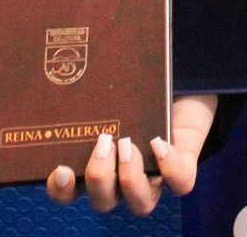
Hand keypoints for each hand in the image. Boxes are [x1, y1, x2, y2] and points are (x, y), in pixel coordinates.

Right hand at [45, 94, 215, 214]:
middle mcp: (123, 179)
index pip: (69, 191)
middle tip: (103, 142)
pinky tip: (159, 143)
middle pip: (102, 201)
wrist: (187, 83)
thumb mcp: (115, 83)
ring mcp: (155, 178)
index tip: (60, 170)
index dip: (61, 190)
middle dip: (99, 178)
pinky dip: (168, 167)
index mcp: (97, 163)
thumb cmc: (140, 85)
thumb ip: (93, 78)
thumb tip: (68, 43)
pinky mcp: (183, 170)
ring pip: (139, 203)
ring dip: (130, 178)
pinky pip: (178, 182)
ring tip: (128, 143)